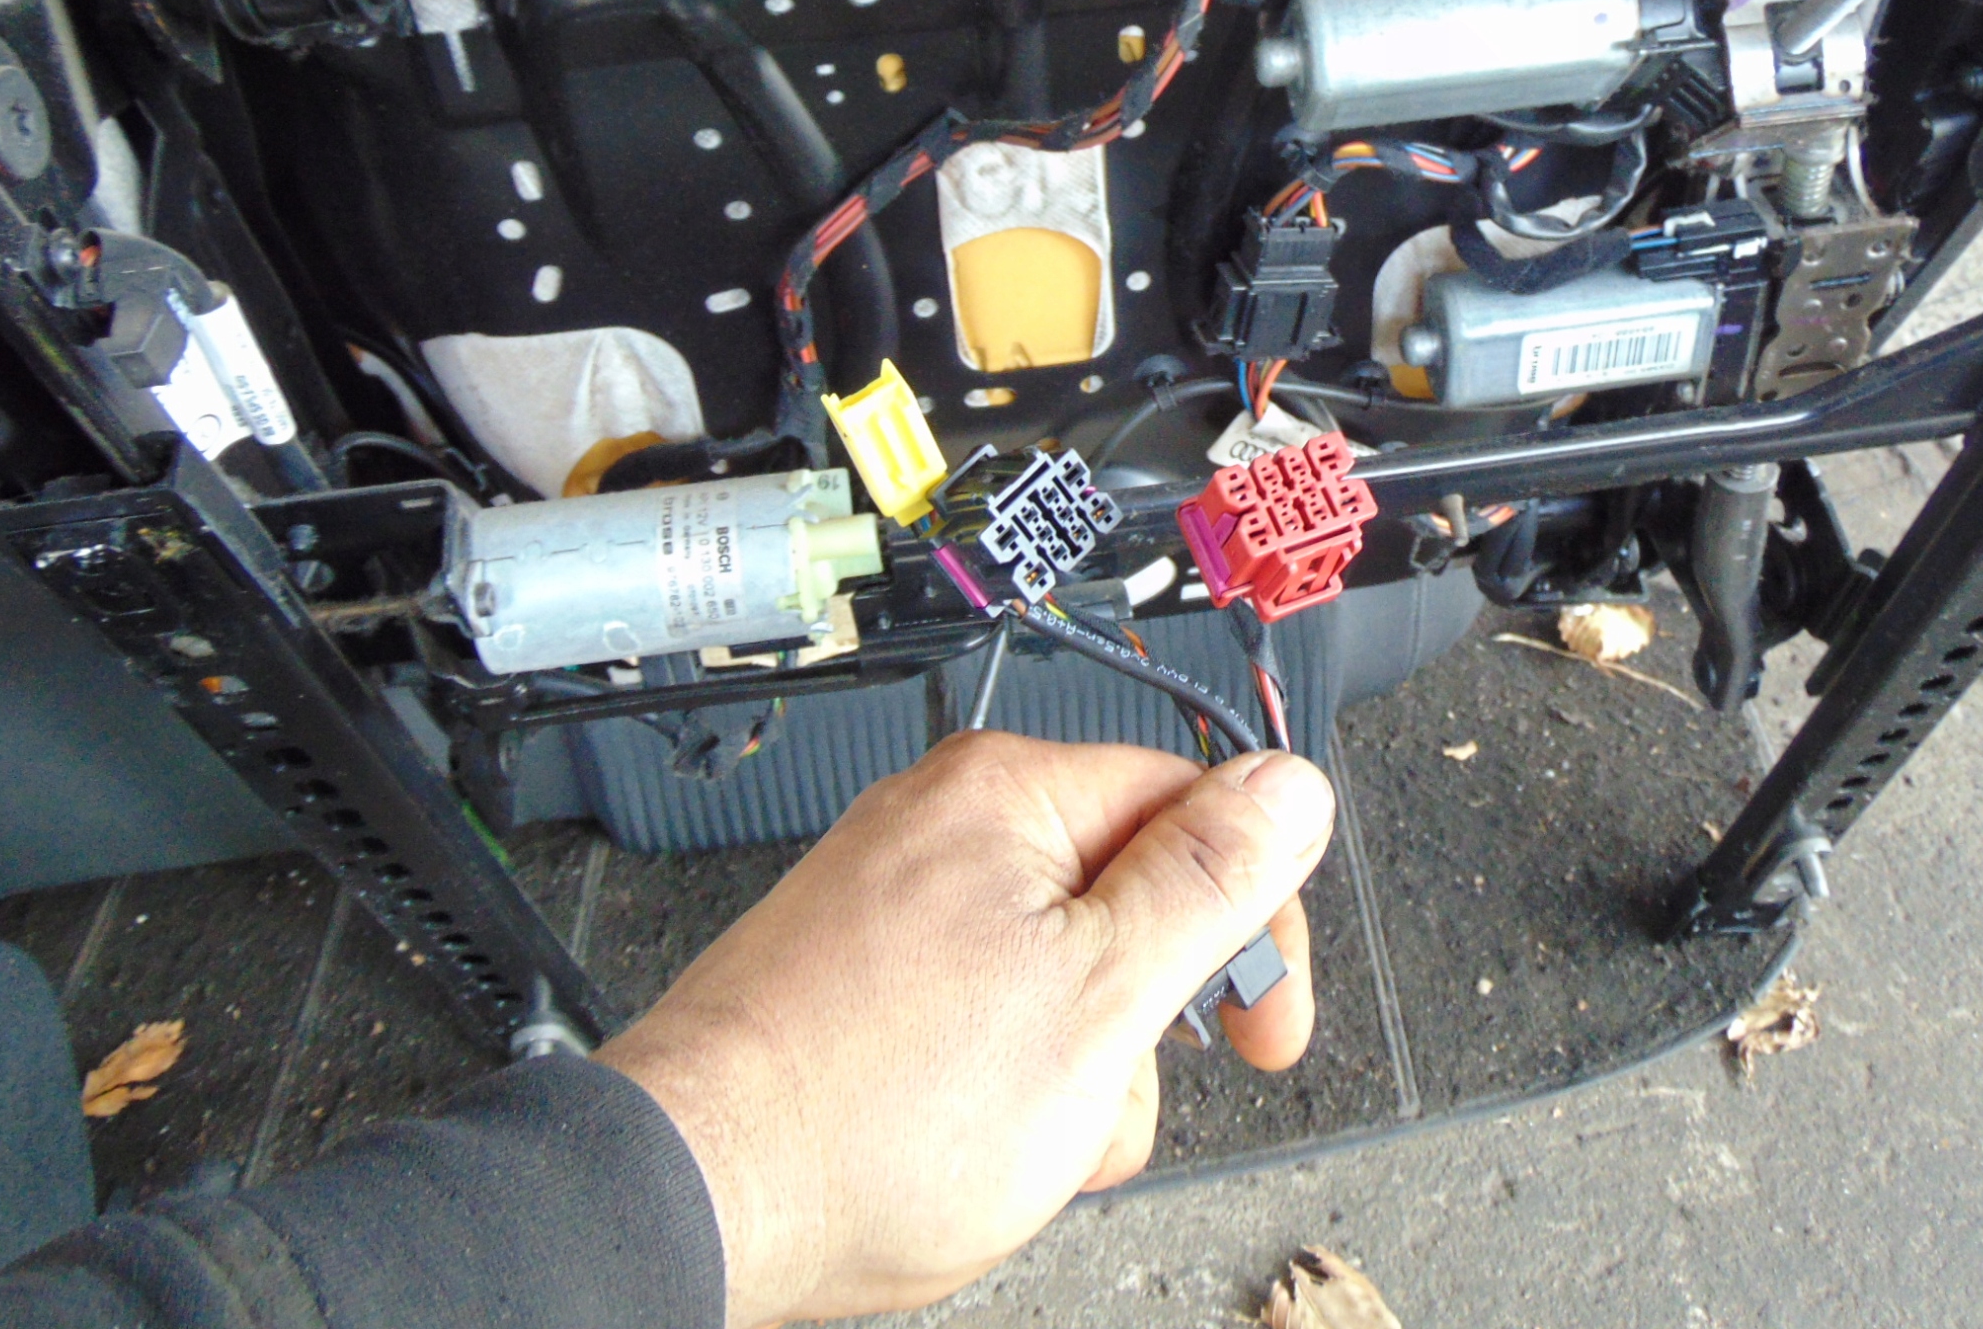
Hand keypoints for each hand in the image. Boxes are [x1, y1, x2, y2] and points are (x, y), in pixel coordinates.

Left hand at [597, 732, 1336, 1326]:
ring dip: (1070, 1077)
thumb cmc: (869, 1112)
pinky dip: (996, 1087)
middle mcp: (941, 826)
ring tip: (1016, 1137)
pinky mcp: (856, 979)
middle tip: (1107, 1093)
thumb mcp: (1098, 1000)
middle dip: (1138, 1025)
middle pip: (1124, 906)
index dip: (1251, 928)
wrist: (692, 1196)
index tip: (1267, 1026)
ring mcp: (891, 904)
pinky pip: (980, 1017)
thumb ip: (1207, 884)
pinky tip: (961, 1145)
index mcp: (1006, 794)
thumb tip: (1290, 785)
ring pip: (1057, 981)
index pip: (1194, 812)